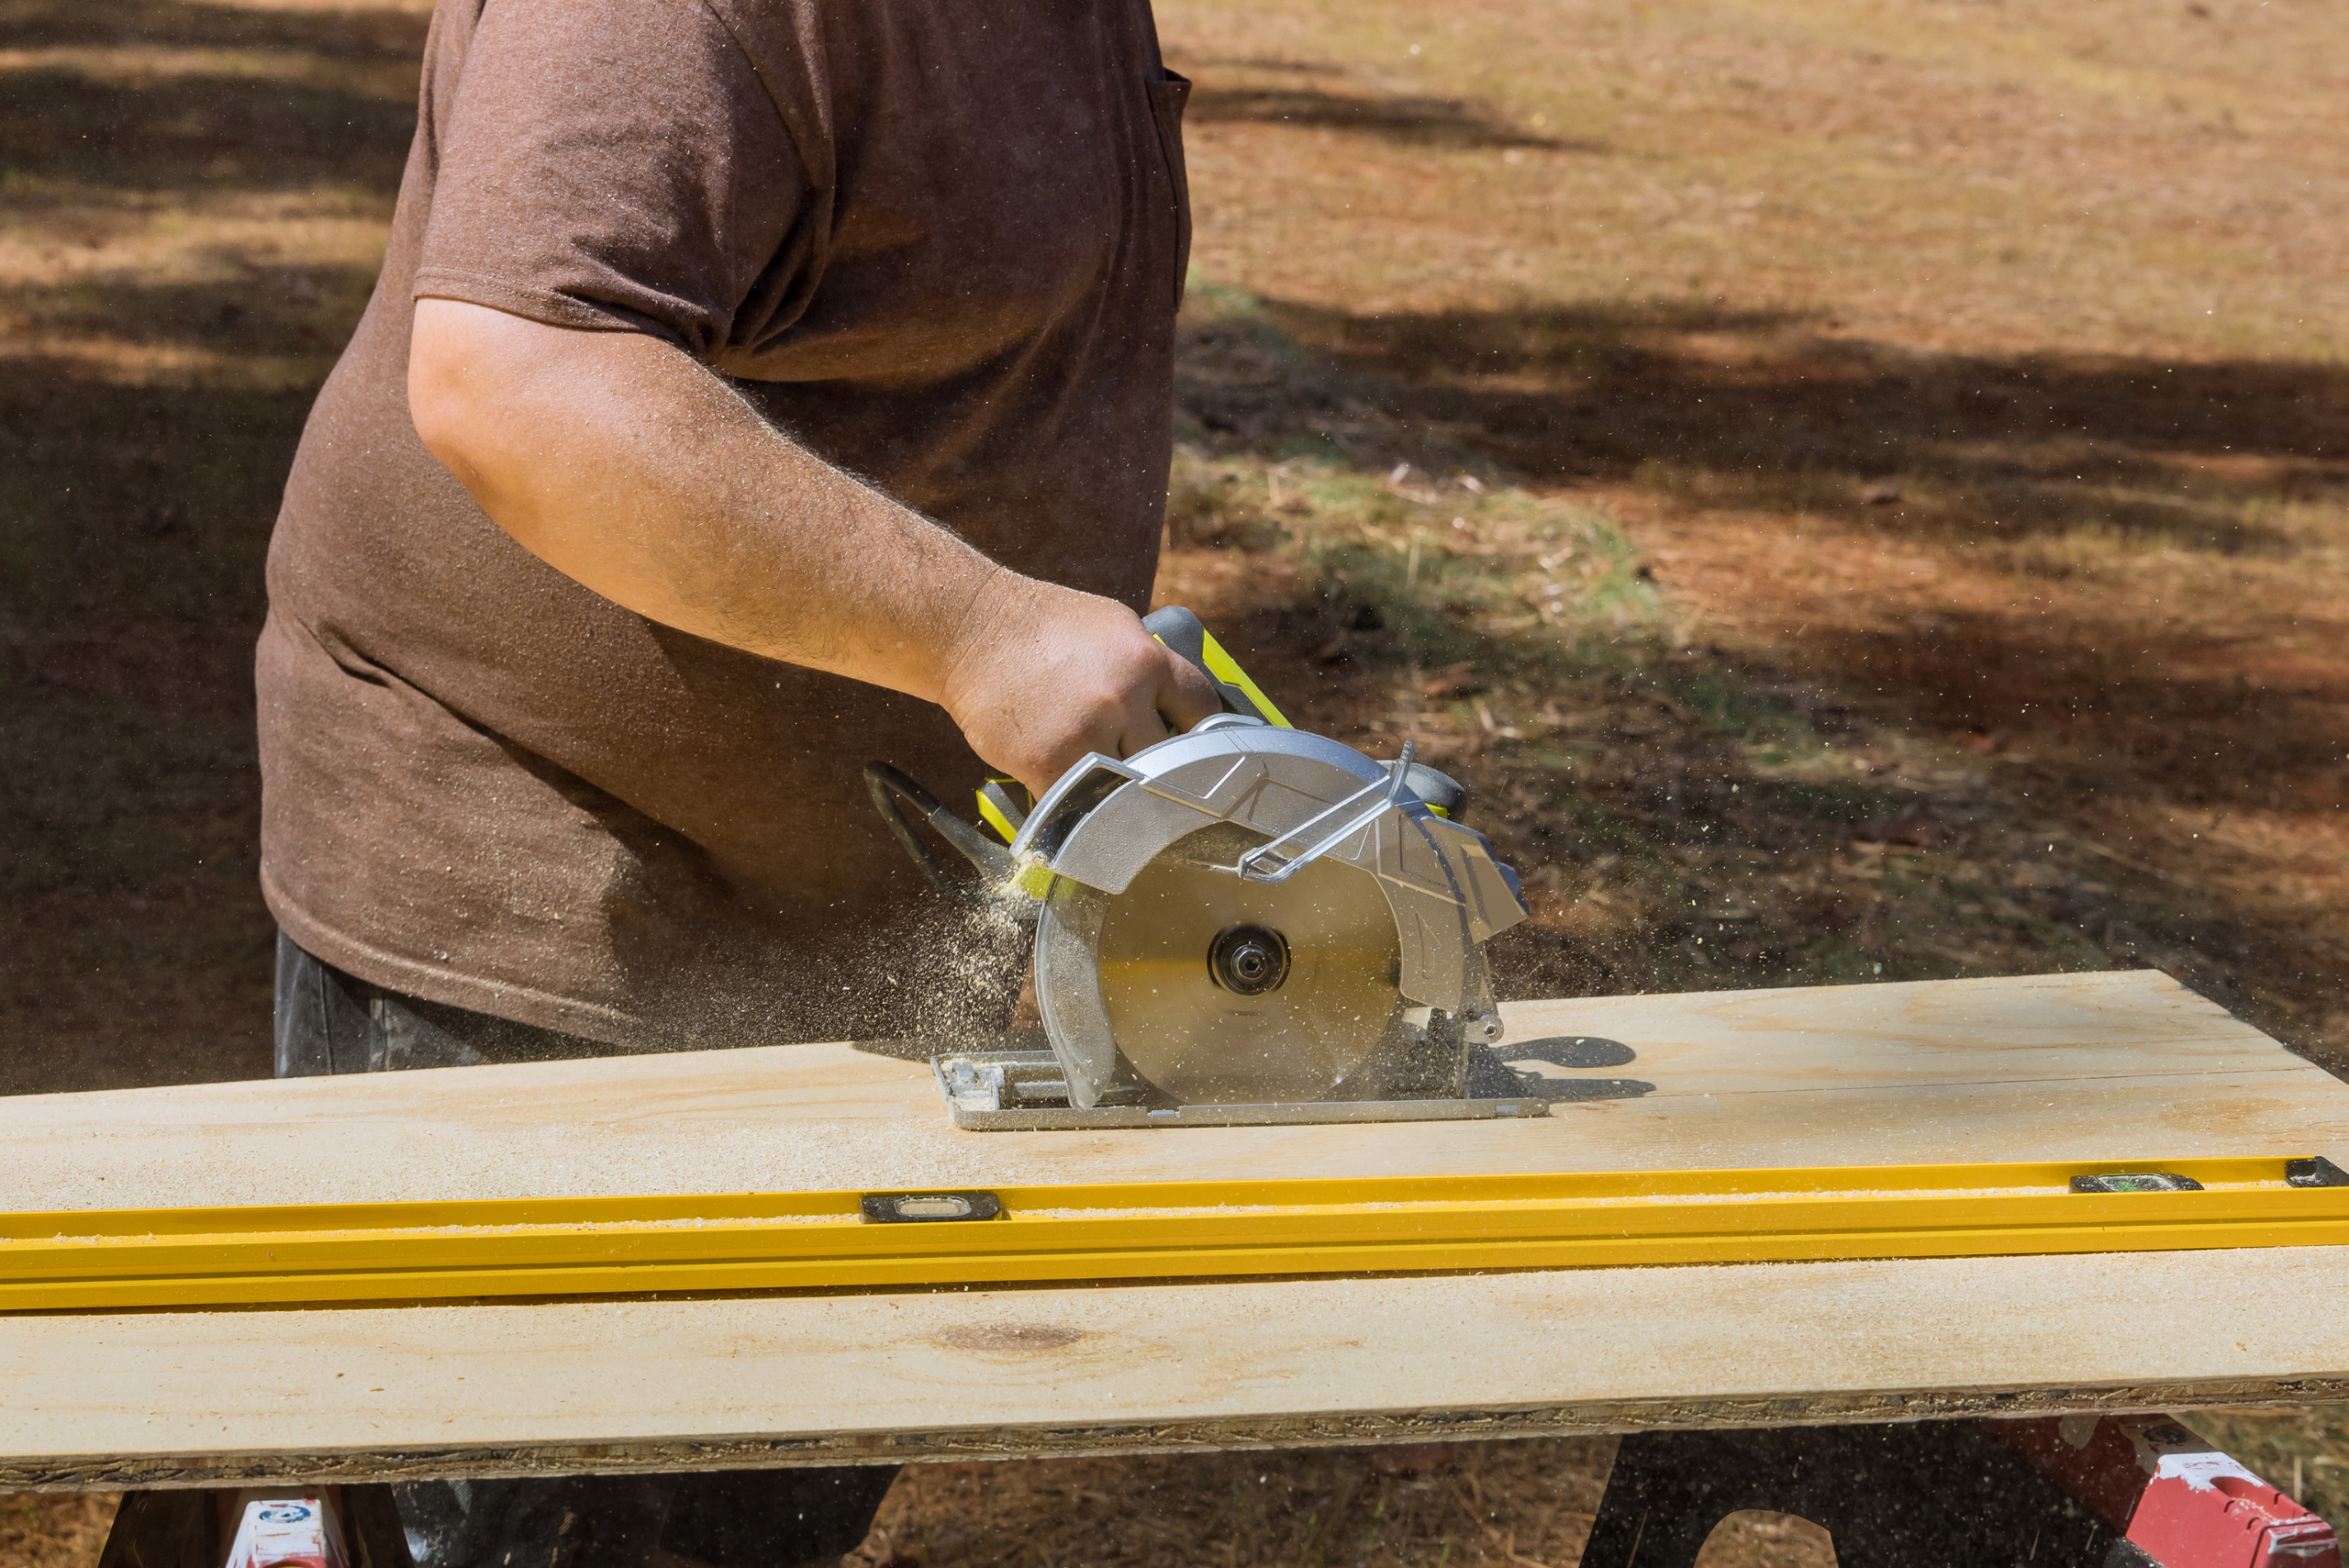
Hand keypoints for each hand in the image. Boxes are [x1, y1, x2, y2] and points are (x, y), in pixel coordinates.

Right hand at [940, 575, 1222, 796]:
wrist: (970, 628)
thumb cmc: (1041, 624)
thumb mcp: (1113, 624)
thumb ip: (1150, 664)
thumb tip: (1182, 705)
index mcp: (1148, 660)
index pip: (1204, 710)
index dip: (1206, 735)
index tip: (1204, 753)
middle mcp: (1123, 697)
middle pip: (1172, 760)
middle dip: (1166, 773)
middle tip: (1165, 787)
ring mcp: (1086, 733)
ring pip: (1129, 789)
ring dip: (1124, 798)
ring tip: (1121, 800)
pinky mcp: (1046, 762)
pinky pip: (1080, 805)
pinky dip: (1080, 811)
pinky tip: (1080, 807)